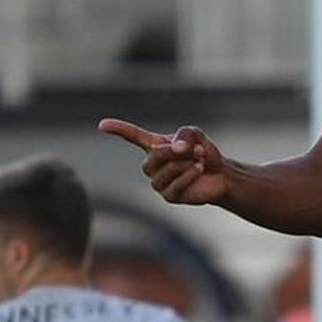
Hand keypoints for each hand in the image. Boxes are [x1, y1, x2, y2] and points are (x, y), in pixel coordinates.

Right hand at [99, 118, 228, 205]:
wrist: (220, 175)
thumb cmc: (203, 153)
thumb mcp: (195, 136)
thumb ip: (184, 134)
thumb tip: (176, 147)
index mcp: (154, 146)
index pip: (132, 136)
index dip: (118, 130)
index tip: (101, 125)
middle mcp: (152, 166)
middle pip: (153, 157)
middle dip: (174, 152)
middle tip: (194, 148)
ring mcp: (159, 183)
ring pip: (165, 172)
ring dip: (186, 163)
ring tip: (200, 159)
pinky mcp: (170, 196)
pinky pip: (174, 186)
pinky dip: (189, 175)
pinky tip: (198, 170)